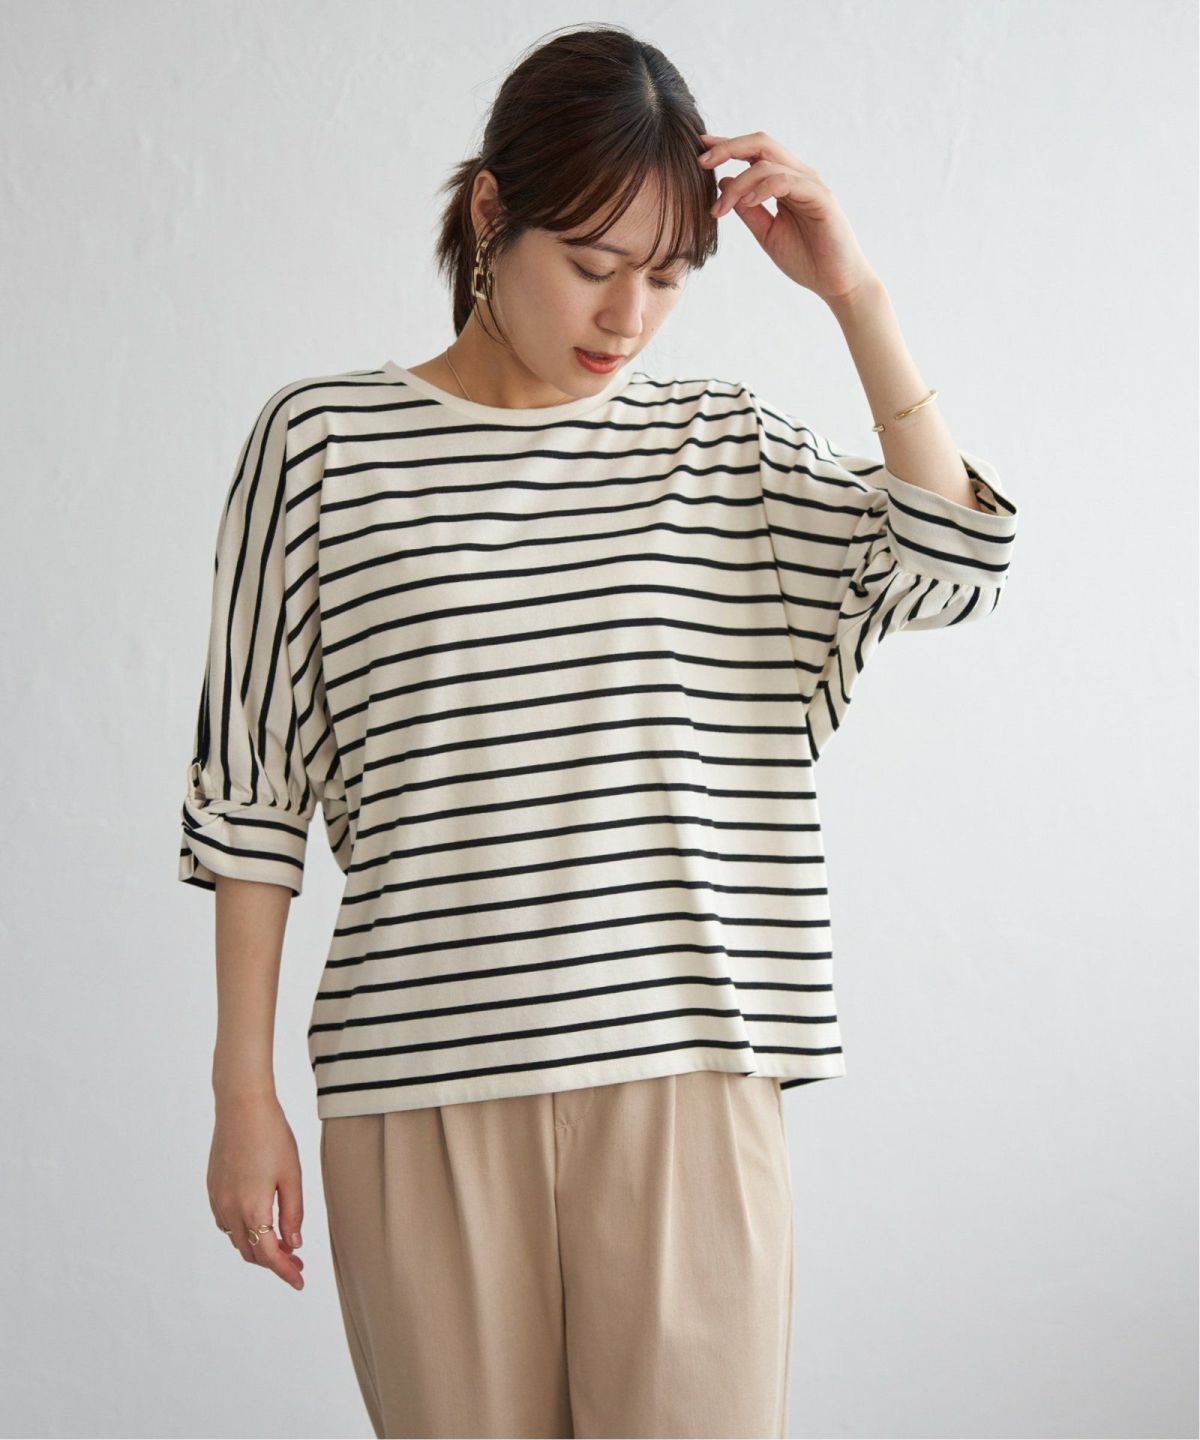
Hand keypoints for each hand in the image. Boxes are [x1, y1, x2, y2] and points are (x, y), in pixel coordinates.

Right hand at [208, 1092, 305, 1290]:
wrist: (241, 1106)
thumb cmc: (272, 1136)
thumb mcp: (292, 1175)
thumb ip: (293, 1213)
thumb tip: (293, 1245)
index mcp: (252, 1209)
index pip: (269, 1256)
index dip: (285, 1272)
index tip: (300, 1282)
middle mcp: (229, 1210)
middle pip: (251, 1253)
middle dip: (274, 1262)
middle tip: (297, 1262)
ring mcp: (217, 1200)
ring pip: (236, 1240)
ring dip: (257, 1247)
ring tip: (282, 1243)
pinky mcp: (212, 1189)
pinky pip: (226, 1223)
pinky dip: (243, 1231)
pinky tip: (259, 1222)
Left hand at [697, 130, 878, 303]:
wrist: (836, 283)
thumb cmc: (806, 259)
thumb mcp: (766, 233)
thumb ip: (748, 209)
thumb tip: (723, 183)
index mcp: (785, 182)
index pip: (755, 152)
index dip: (727, 146)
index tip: (700, 148)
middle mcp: (799, 176)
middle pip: (761, 143)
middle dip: (728, 147)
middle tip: (701, 162)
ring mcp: (811, 184)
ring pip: (769, 162)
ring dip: (738, 183)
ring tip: (720, 208)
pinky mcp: (821, 197)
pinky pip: (786, 181)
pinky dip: (762, 188)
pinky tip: (746, 202)